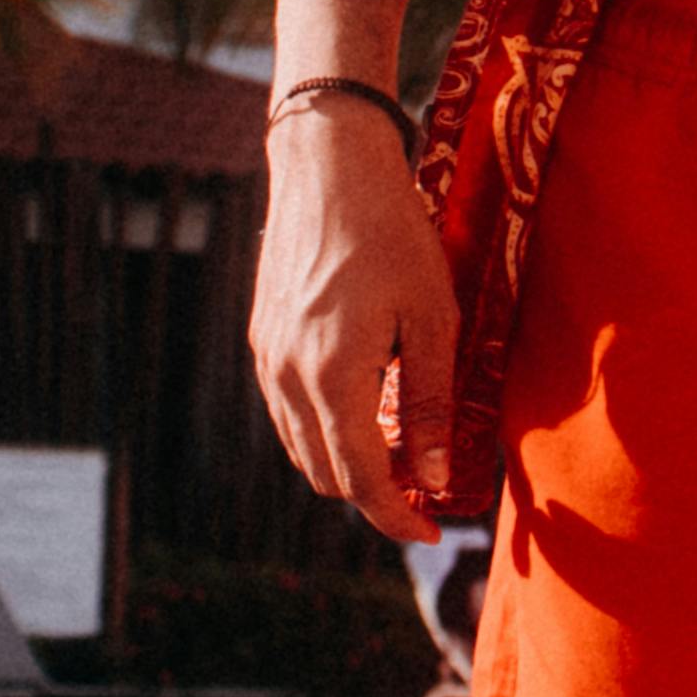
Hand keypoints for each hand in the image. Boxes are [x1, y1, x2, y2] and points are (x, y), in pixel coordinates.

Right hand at [250, 109, 458, 535]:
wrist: (329, 166)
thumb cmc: (393, 233)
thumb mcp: (433, 318)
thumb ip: (431, 404)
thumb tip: (435, 476)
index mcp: (332, 378)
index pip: (361, 482)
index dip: (398, 518)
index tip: (433, 530)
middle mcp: (288, 378)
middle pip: (326, 475)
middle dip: (375, 495)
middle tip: (426, 486)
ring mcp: (267, 359)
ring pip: (302, 448)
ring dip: (347, 464)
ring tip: (400, 450)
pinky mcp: (262, 339)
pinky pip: (288, 413)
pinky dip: (323, 430)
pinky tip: (364, 407)